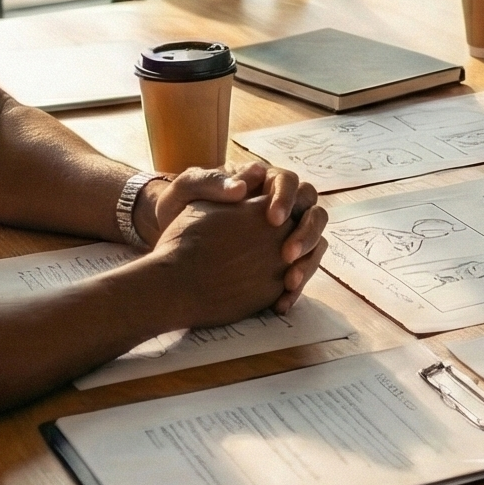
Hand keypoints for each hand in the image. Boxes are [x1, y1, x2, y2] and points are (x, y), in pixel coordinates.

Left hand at [141, 160, 327, 314]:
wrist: (168, 240)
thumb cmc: (178, 207)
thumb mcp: (187, 189)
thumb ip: (211, 182)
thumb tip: (243, 186)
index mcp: (262, 182)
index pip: (288, 182)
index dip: (287, 199)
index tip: (273, 219)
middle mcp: (279, 206)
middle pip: (312, 210)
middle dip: (306, 233)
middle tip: (287, 254)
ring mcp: (283, 235)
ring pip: (315, 242)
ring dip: (309, 261)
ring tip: (290, 282)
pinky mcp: (280, 262)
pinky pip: (301, 270)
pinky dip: (297, 287)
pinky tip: (282, 302)